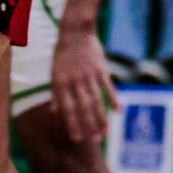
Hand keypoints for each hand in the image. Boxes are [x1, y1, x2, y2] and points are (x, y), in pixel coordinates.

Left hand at [51, 28, 117, 144]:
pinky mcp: (101, 68)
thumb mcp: (54, 73)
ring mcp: (89, 75)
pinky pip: (108, 87)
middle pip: (83, 108)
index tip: (77, 138)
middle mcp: (74, 81)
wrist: (75, 31)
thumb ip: (56, 93)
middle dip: (89, 126)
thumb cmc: (63, 54)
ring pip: (96, 100)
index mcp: (60, 83)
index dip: (72, 124)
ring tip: (105, 132)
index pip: (67, 109)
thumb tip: (54, 111)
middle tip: (95, 140)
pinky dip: (114, 100)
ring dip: (101, 118)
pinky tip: (119, 111)